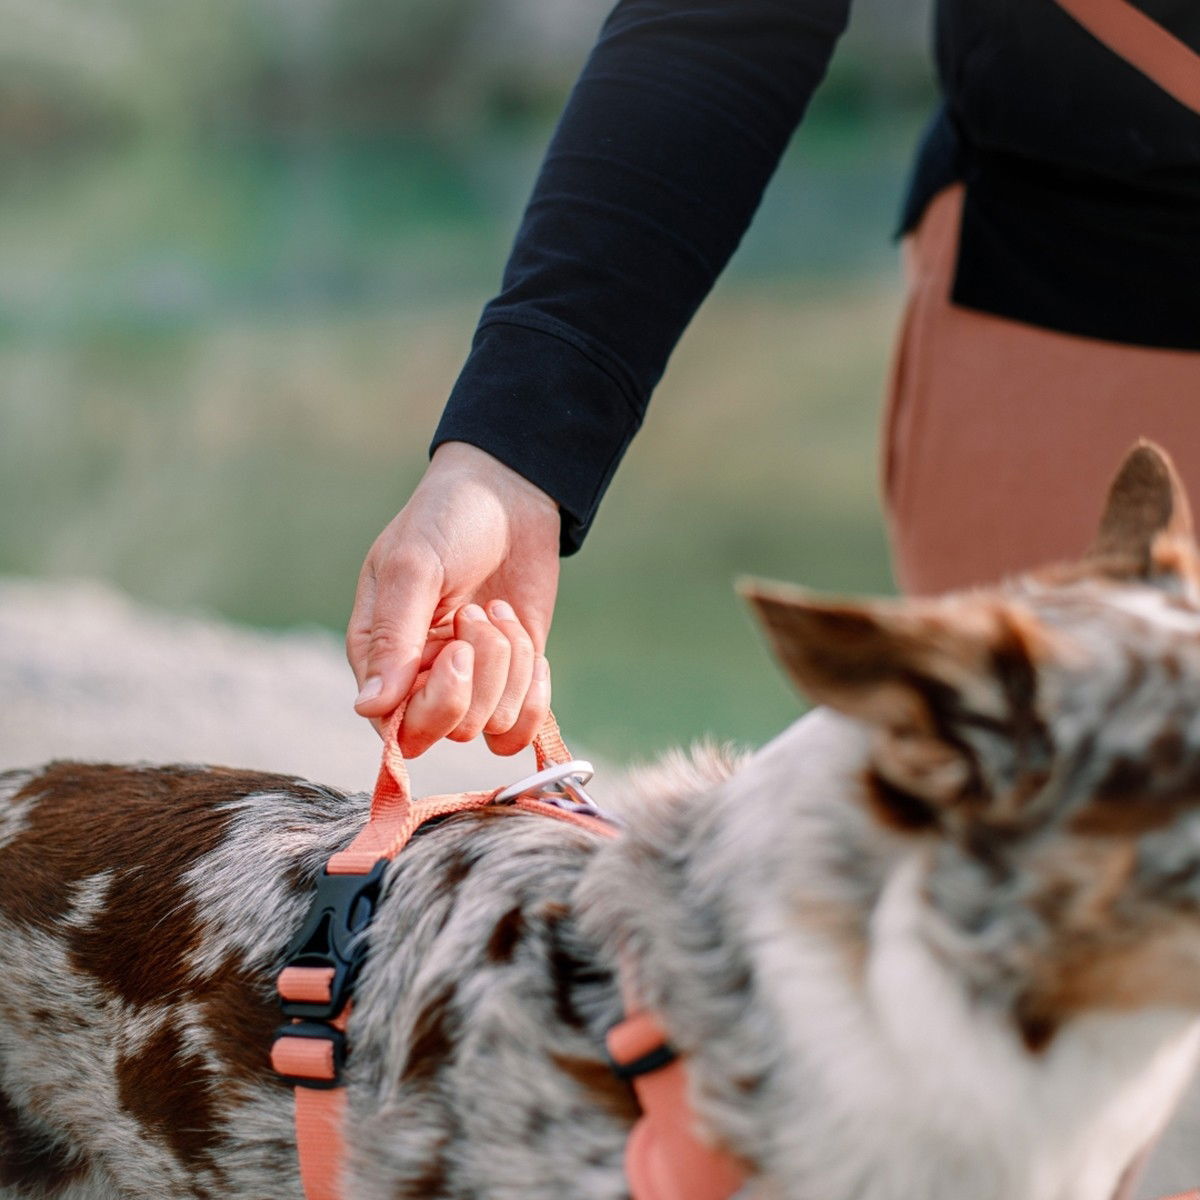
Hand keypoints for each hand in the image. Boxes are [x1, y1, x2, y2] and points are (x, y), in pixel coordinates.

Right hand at [347, 442, 560, 757]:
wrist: (506, 495)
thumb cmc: (445, 521)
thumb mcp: (413, 568)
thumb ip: (392, 639)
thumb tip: (369, 708)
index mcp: (378, 657)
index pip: (398, 727)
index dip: (437, 701)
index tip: (458, 648)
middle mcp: (418, 680)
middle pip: (448, 732)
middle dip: (480, 677)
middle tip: (476, 615)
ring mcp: (469, 684)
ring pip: (493, 723)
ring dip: (511, 664)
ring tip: (498, 611)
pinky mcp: (510, 681)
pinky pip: (522, 727)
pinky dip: (535, 693)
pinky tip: (531, 648)